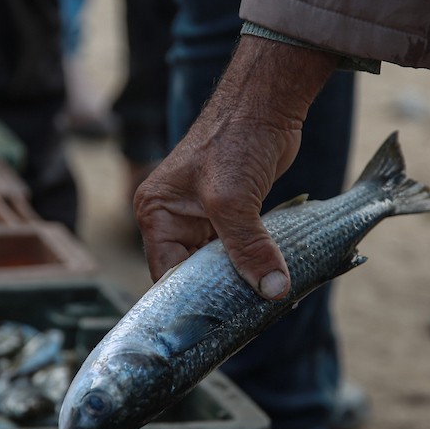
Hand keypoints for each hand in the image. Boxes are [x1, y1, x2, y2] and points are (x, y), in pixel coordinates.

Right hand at [134, 35, 336, 298]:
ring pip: (219, 265)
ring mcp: (203, 216)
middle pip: (192, 273)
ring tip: (262, 305)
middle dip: (219, 294)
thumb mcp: (233, 201)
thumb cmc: (235, 140)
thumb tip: (271, 291)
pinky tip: (272, 282)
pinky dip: (254, 266)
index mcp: (157, 213)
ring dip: (240, 282)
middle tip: (247, 319)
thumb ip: (248, 249)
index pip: (166, 274)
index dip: (190, 301)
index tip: (217, 325)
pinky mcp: (232, 214)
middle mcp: (174, 218)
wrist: (266, 103)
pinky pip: (239, 251)